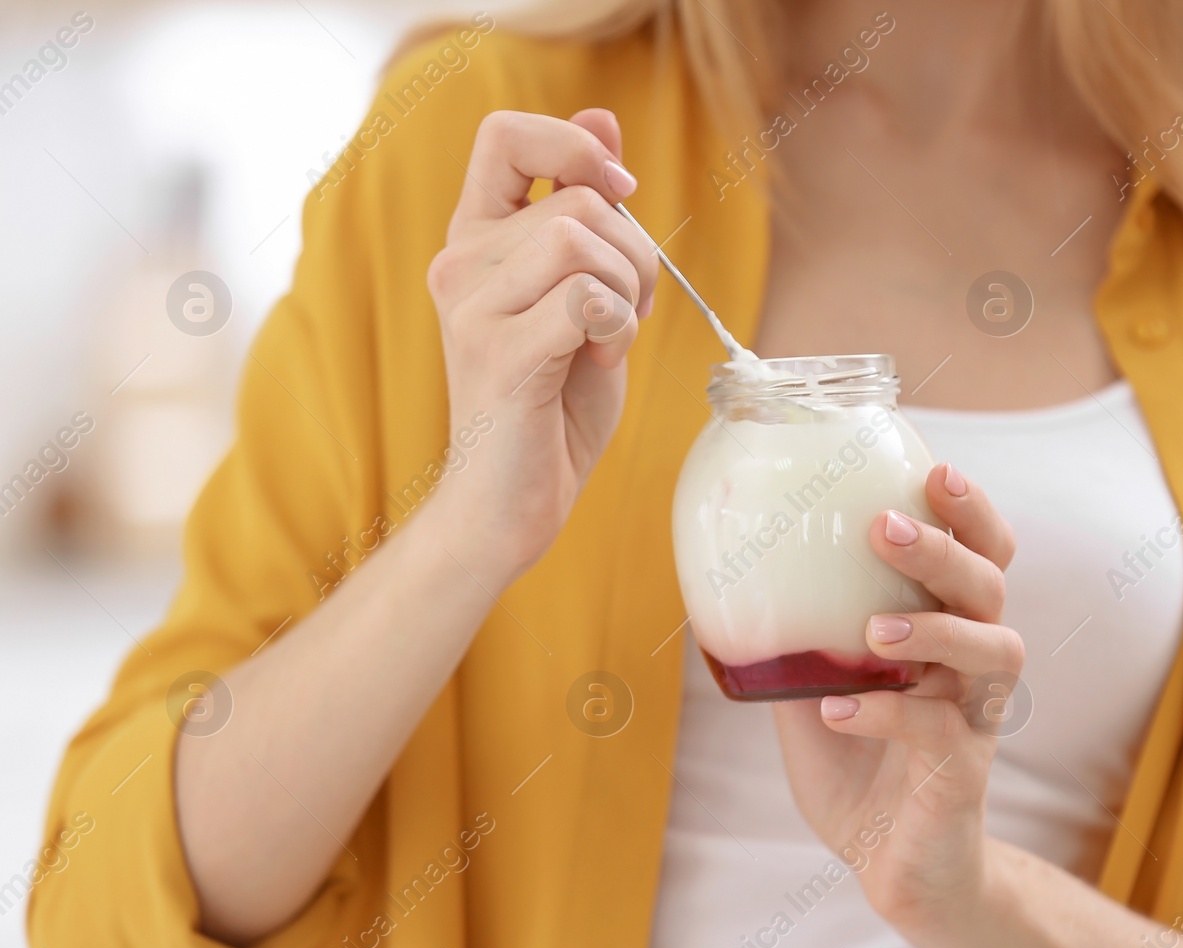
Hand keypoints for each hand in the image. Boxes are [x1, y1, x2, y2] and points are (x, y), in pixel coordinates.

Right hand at [425, 108, 659, 590]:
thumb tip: (602, 120)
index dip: (573, 147)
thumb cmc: (553, 406)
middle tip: (624, 314)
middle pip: (579, 200)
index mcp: (476, 240)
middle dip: (635, 254)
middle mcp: (459, 262)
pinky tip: (595, 364)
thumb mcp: (585, 293)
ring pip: (582, 239)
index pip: (504, 134)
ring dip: (627, 292)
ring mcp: (470, 305)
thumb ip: (588, 212)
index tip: (618, 193)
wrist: (512, 504)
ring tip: (606, 341)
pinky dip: (617, 329)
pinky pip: (586, 297)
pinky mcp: (496, 351)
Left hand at [772, 462, 1021, 931]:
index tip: (935, 469)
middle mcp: (976, 665)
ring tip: (874, 629)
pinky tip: (839, 710)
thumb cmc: (861, 771)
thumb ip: (795, 649)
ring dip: (933, 630)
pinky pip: (942, 731)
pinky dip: (889, 714)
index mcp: (949, 632)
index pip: (982, 556)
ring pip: (993, 651)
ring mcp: (977, 718)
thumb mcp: (814, 698)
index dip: (970, 512)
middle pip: (991, 587)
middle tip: (887, 528)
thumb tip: (729, 590)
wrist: (895, 868)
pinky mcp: (965, 772)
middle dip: (945, 551)